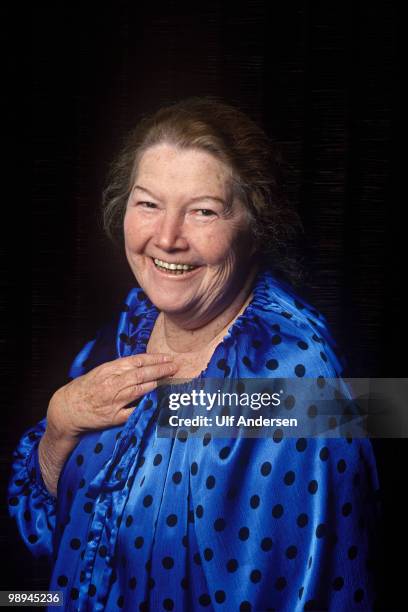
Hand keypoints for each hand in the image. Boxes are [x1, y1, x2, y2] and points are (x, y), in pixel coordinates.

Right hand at [46, 353, 177, 439]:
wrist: (66, 409)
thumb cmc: (85, 389)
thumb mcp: (99, 372)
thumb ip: (119, 368)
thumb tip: (141, 364)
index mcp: (108, 370)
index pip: (136, 361)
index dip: (154, 359)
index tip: (167, 358)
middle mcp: (112, 384)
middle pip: (141, 374)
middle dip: (160, 370)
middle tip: (175, 367)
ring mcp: (113, 401)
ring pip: (139, 390)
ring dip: (157, 384)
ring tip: (170, 380)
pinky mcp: (113, 417)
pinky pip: (133, 411)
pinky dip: (146, 406)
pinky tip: (158, 402)